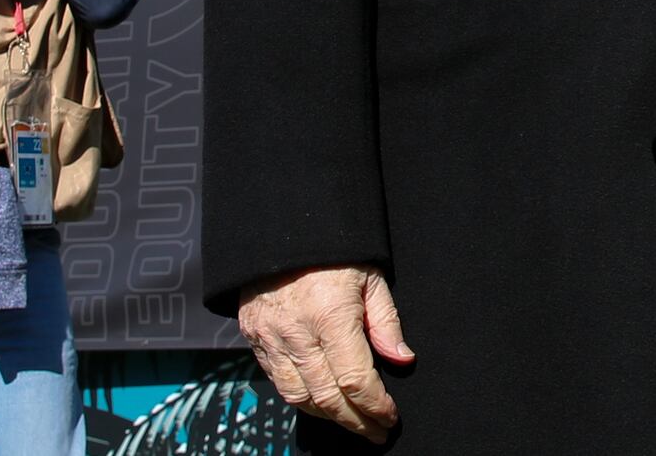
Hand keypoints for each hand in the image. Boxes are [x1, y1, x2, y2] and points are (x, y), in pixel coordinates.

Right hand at [238, 265, 413, 442]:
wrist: (280, 225)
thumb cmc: (333, 248)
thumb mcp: (369, 275)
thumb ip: (385, 321)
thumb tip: (402, 359)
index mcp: (330, 314)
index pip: (355, 379)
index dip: (375, 405)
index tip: (389, 417)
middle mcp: (297, 331)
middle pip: (327, 397)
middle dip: (355, 421)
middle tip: (375, 431)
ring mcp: (270, 336)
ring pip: (298, 396)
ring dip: (327, 415)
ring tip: (350, 419)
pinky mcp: (253, 336)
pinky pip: (277, 379)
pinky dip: (300, 396)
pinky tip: (321, 399)